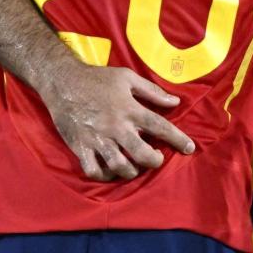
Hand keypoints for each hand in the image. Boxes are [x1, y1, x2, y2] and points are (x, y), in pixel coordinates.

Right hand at [37, 61, 195, 180]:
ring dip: (131, 171)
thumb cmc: (97, 78)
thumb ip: (151, 91)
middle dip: (154, 161)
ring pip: (120, 166)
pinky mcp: (81, 147)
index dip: (178, 139)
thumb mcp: (127, 77)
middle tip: (156, 159)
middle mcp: (116, 127)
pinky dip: (104, 175)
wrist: (63, 81)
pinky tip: (110, 171)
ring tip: (134, 167)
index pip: (160, 127)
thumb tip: (175, 102)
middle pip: (142, 153)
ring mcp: (97, 139)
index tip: (190, 148)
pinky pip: (94, 170)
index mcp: (129, 109)